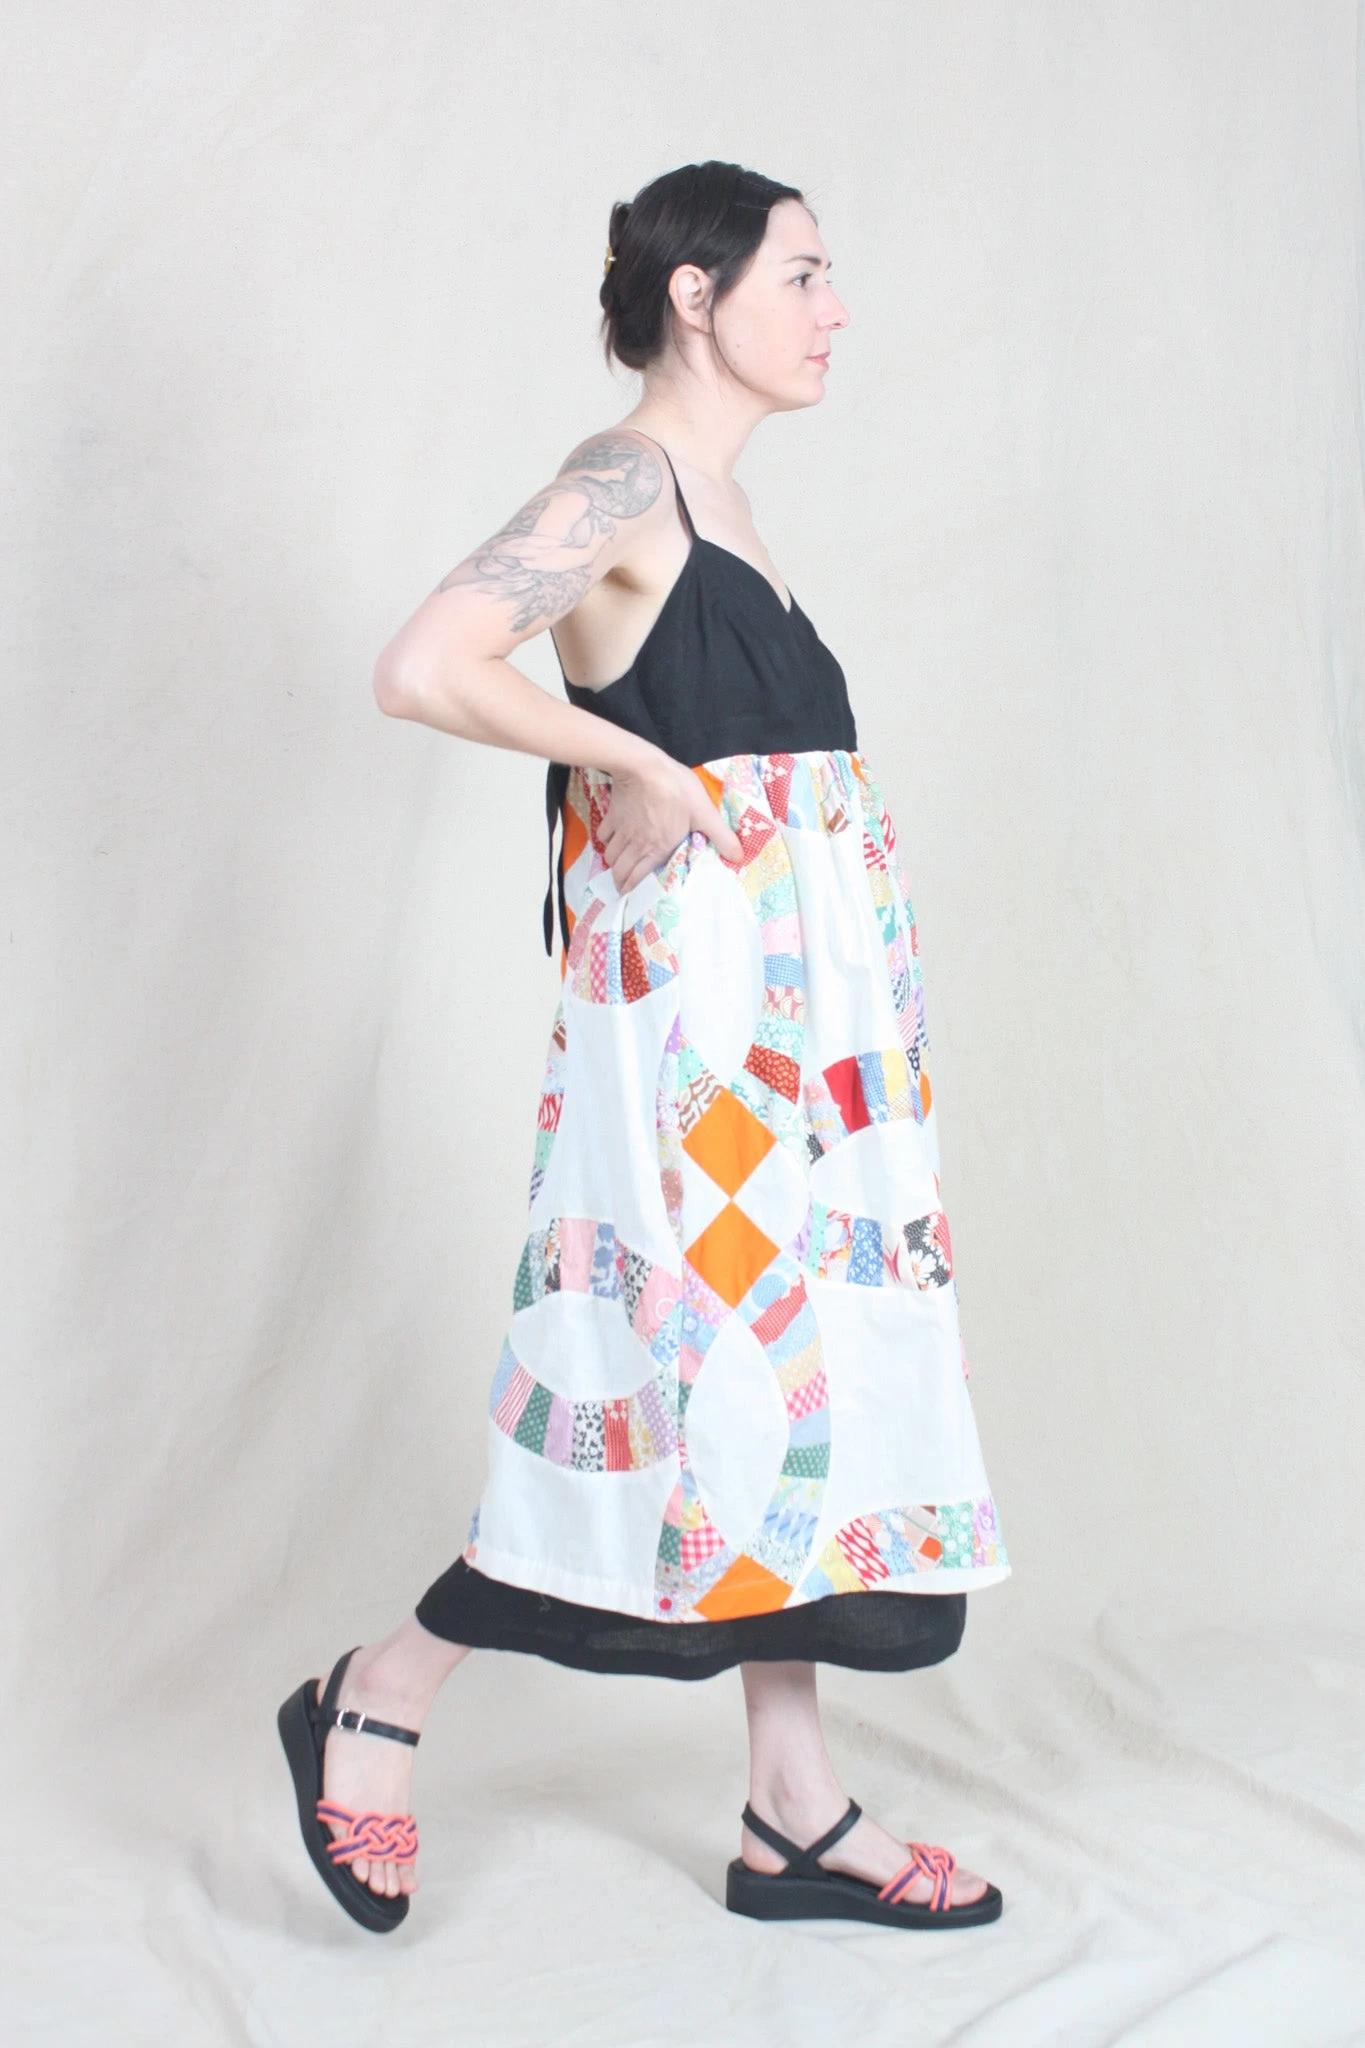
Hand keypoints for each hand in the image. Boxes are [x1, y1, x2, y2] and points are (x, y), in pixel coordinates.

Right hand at [597, 754, 744, 893]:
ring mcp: (622, 830)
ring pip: (610, 856)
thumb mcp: (705, 814)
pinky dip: (606, 841)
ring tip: (618, 867)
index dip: (633, 891)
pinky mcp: (612, 815)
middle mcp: (636, 844)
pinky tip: (612, 840)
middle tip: (623, 887)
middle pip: (620, 871)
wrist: (646, 767)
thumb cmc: (677, 791)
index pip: (638, 879)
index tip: (631, 898)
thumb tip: (739, 857)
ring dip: (614, 864)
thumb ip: (721, 836)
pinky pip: (603, 835)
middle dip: (620, 883)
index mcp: (657, 849)